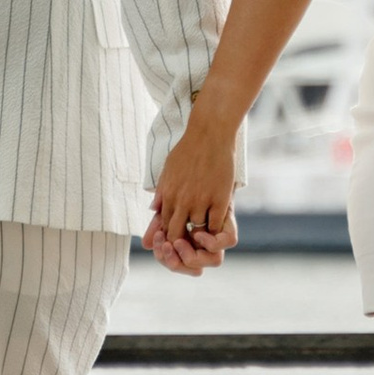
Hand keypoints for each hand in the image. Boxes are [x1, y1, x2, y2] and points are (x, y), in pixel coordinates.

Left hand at [146, 111, 239, 275]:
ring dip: (200, 232)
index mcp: (168, 194)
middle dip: (181, 240)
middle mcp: (182, 200)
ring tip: (203, 232)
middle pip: (177, 233)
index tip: (176, 236)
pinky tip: (216, 223)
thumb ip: (161, 192)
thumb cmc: (188, 149)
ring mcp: (201, 200)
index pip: (164, 225)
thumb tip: (153, 210)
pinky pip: (215, 224)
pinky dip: (215, 228)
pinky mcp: (220, 199)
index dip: (169, 234)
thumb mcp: (168, 170)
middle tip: (189, 241)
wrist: (209, 133)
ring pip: (197, 229)